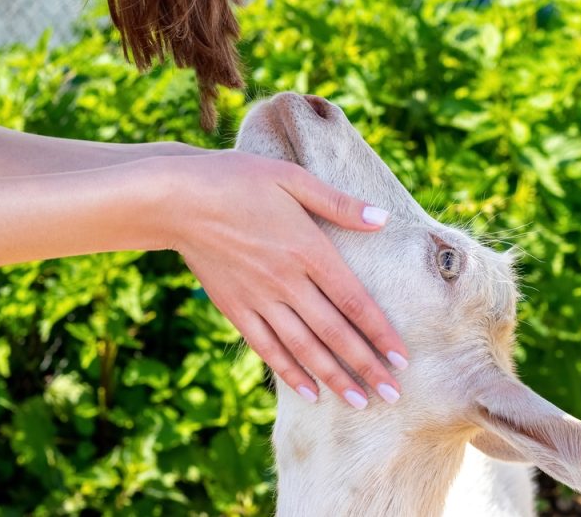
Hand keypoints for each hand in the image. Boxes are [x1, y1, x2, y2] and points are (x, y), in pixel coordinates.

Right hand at [165, 151, 408, 408]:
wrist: (178, 199)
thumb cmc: (238, 180)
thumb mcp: (293, 179)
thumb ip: (339, 203)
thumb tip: (382, 220)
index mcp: (309, 250)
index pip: (354, 301)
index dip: (380, 333)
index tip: (402, 359)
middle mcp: (287, 281)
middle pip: (334, 333)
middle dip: (366, 367)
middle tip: (392, 395)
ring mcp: (259, 299)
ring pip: (303, 348)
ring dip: (333, 378)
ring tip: (358, 402)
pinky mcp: (235, 308)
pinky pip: (266, 347)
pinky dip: (289, 371)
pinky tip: (308, 392)